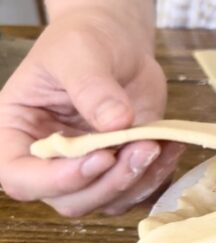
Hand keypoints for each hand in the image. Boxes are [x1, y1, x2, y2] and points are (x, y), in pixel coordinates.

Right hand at [0, 9, 182, 216]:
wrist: (117, 41)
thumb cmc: (83, 41)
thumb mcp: (80, 53)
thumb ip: (92, 88)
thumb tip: (117, 122)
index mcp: (16, 133)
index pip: (20, 177)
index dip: (57, 180)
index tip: (100, 156)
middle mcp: (47, 161)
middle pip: (70, 200)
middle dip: (110, 182)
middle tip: (143, 148)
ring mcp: (87, 169)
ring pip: (108, 202)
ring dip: (138, 181)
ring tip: (160, 144)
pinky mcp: (121, 168)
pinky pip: (139, 191)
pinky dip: (158, 177)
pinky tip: (172, 147)